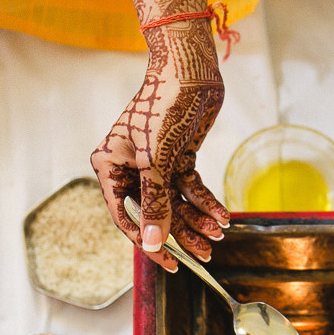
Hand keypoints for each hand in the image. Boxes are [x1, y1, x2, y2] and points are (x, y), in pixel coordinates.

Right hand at [91, 19, 228, 269]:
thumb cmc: (162, 105)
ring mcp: (156, 164)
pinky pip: (191, 187)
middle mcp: (131, 168)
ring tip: (218, 234)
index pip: (126, 216)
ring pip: (176, 203)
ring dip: (197, 219)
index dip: (149, 242)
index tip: (171, 264)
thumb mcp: (156, 159)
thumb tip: (154, 243)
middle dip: (181, 234)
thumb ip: (155, 201)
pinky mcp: (178, 157)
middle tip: (204, 255)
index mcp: (111, 167)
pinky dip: (206, 201)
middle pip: (155, 213)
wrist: (189, 69)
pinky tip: (223, 216)